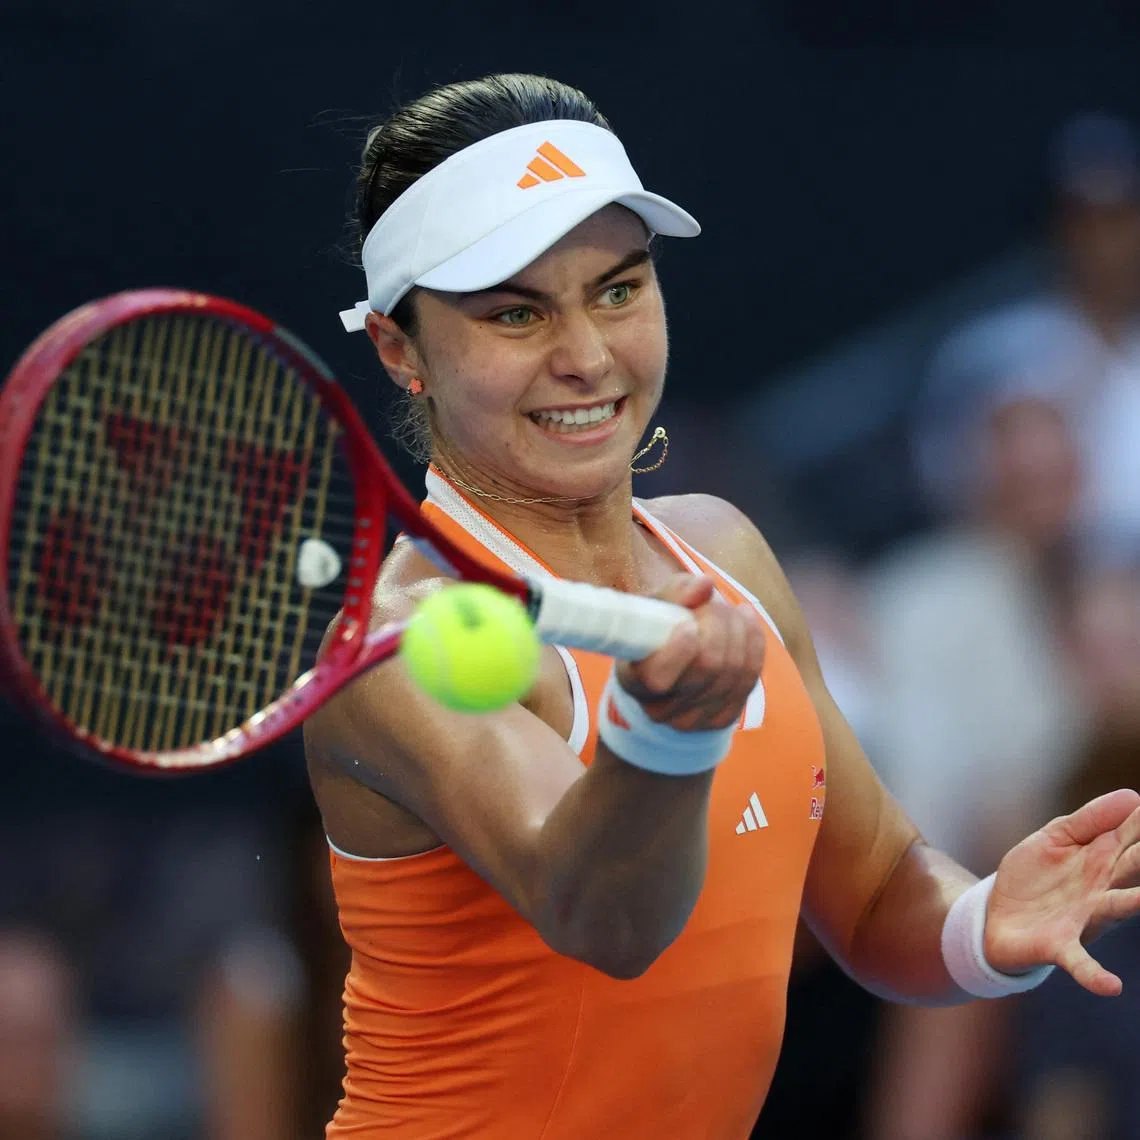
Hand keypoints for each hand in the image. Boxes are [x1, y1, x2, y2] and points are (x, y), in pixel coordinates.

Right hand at [615, 574, 765, 732]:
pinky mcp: (722, 719)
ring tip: (728, 612)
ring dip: (737, 629)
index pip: (656, 677)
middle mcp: (660, 709)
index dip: (678, 650)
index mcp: (632, 680)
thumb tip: (704, 585)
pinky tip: (745, 622)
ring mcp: (693, 719)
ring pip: (733, 670)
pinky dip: (753, 642)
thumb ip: (675, 592)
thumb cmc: (656, 631)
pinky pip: (750, 678)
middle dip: (717, 623)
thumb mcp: (655, 607)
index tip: (688, 625)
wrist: (669, 667)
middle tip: (712, 604)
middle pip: (707, 665)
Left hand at [983, 789, 1139, 995]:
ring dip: (1136, 902)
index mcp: (1101, 858)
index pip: (1132, 835)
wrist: (995, 915)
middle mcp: (1102, 888)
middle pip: (1135, 868)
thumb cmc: (1034, 876)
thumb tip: (1133, 796)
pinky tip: (1113, 986)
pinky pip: (1081, 962)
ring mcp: (1084, 917)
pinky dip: (1095, 975)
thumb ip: (1088, 820)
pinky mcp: (1061, 944)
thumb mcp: (1054, 839)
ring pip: (1117, 907)